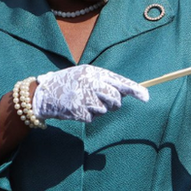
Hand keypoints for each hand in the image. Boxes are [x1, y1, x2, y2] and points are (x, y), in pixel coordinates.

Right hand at [32, 65, 148, 122]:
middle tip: (103, 101)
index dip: (135, 90)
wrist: (43, 95)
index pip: (119, 81)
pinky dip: (87, 116)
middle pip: (115, 98)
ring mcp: (83, 97)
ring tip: (84, 102)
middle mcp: (89, 83)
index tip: (146, 97)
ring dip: (97, 109)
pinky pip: (93, 118)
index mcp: (93, 72)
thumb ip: (103, 82)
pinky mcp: (78, 111)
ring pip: (104, 110)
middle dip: (114, 103)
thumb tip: (124, 93)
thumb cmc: (68, 84)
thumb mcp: (84, 76)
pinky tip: (77, 109)